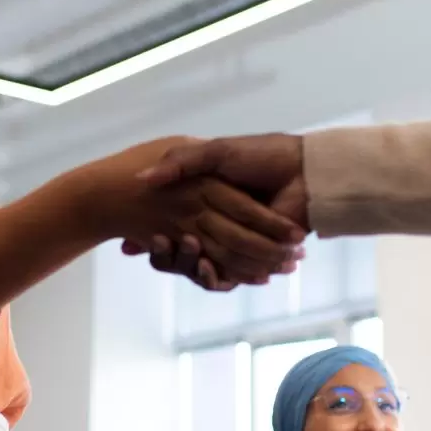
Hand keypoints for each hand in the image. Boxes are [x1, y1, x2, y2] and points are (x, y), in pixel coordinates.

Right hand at [122, 134, 309, 289]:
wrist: (304, 172)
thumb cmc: (260, 156)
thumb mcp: (215, 152)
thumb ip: (182, 162)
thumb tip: (144, 178)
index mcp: (205, 197)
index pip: (168, 223)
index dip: (148, 236)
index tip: (126, 244)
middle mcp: (218, 221)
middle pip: (183, 250)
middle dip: (166, 256)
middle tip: (150, 256)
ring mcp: (236, 239)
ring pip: (205, 265)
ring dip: (192, 268)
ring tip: (186, 263)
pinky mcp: (255, 254)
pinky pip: (231, 274)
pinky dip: (221, 278)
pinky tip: (210, 273)